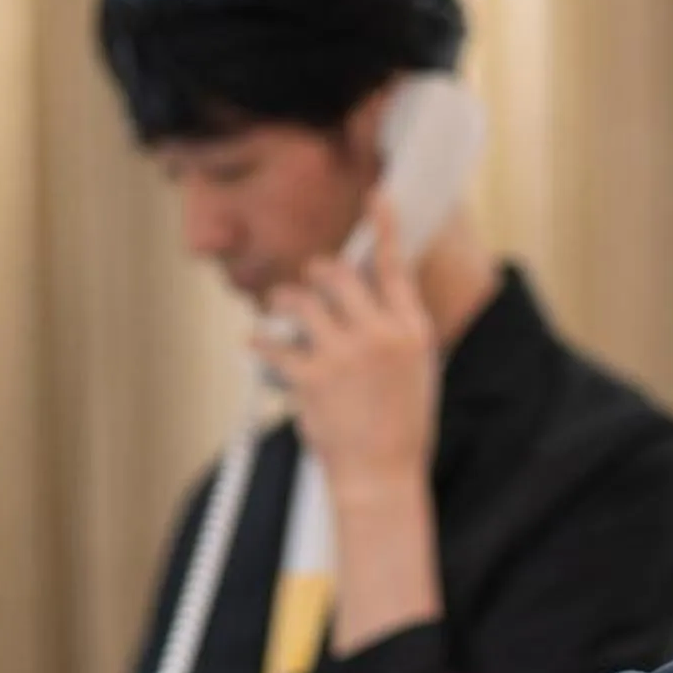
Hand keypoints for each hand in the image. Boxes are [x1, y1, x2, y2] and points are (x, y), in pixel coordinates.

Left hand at [258, 194, 438, 488]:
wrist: (382, 476)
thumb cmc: (401, 426)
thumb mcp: (417, 370)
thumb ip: (396, 329)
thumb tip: (370, 296)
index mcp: (411, 331)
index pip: (395, 266)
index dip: (385, 226)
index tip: (377, 195)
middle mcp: (379, 335)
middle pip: (338, 274)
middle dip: (318, 272)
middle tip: (310, 281)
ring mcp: (344, 355)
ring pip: (300, 300)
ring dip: (285, 300)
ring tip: (281, 309)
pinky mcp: (310, 378)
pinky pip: (274, 344)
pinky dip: (261, 344)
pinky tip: (255, 345)